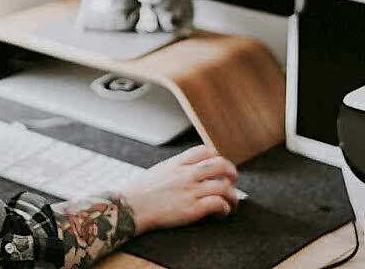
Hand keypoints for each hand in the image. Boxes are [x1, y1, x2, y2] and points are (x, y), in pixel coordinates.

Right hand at [121, 146, 238, 232]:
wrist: (131, 206)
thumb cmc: (141, 191)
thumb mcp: (159, 170)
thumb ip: (176, 168)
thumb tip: (188, 171)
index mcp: (178, 163)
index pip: (205, 151)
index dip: (217, 157)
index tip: (220, 166)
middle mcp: (187, 174)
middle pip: (220, 165)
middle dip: (232, 172)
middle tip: (233, 181)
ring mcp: (190, 190)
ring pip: (224, 186)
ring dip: (233, 196)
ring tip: (232, 203)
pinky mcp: (192, 209)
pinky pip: (217, 204)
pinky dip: (225, 208)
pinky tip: (222, 212)